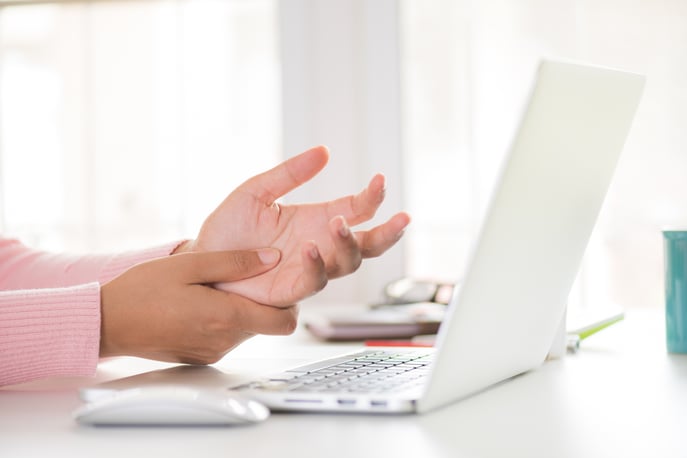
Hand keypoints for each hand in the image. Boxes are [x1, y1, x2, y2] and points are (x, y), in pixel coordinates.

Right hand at [100, 248, 298, 363]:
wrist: (106, 323)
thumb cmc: (141, 292)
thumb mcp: (189, 265)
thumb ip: (235, 262)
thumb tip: (272, 258)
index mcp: (225, 317)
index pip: (284, 322)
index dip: (292, 302)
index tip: (283, 283)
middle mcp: (224, 340)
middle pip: (267, 324)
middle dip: (265, 302)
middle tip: (248, 277)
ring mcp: (212, 351)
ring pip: (247, 330)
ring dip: (242, 310)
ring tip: (217, 287)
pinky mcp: (201, 356)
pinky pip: (226, 337)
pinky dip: (224, 321)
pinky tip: (201, 303)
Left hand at [180, 146, 410, 306]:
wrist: (201, 262)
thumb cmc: (228, 230)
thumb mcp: (256, 191)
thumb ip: (289, 173)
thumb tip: (324, 151)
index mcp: (315, 220)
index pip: (355, 209)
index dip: (372, 197)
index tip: (380, 180)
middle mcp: (319, 245)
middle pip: (366, 243)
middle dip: (386, 233)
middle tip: (401, 220)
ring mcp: (308, 269)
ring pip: (346, 263)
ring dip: (350, 244)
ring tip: (338, 224)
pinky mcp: (291, 290)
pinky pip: (313, 280)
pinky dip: (317, 264)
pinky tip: (311, 247)